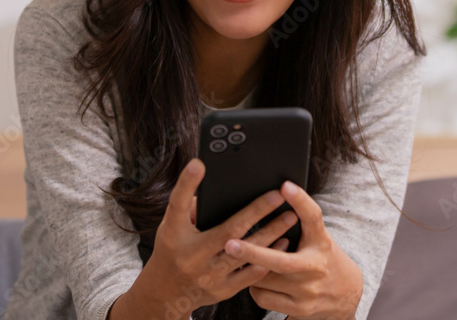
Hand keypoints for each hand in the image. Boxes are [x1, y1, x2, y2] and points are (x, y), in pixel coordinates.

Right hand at [131, 159, 298, 315]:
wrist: (166, 293)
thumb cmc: (173, 249)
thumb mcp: (172, 226)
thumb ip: (189, 205)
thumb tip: (215, 183)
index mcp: (174, 236)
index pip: (179, 206)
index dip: (187, 184)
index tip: (199, 163)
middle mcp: (191, 257)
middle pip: (229, 231)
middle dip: (257, 211)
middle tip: (279, 195)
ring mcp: (208, 276)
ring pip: (246, 253)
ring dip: (271, 233)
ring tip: (290, 217)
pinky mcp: (222, 291)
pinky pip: (251, 274)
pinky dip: (269, 257)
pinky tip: (282, 242)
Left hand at [222, 180, 363, 319]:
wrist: (346, 293)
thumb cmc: (323, 257)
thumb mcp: (318, 237)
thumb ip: (301, 221)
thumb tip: (279, 192)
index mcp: (321, 242)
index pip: (313, 217)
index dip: (300, 200)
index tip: (285, 186)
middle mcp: (315, 266)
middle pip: (280, 261)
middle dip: (253, 253)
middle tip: (230, 244)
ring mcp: (307, 291)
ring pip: (265, 280)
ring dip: (251, 270)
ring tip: (248, 261)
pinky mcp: (299, 308)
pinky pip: (263, 298)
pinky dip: (255, 288)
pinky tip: (258, 280)